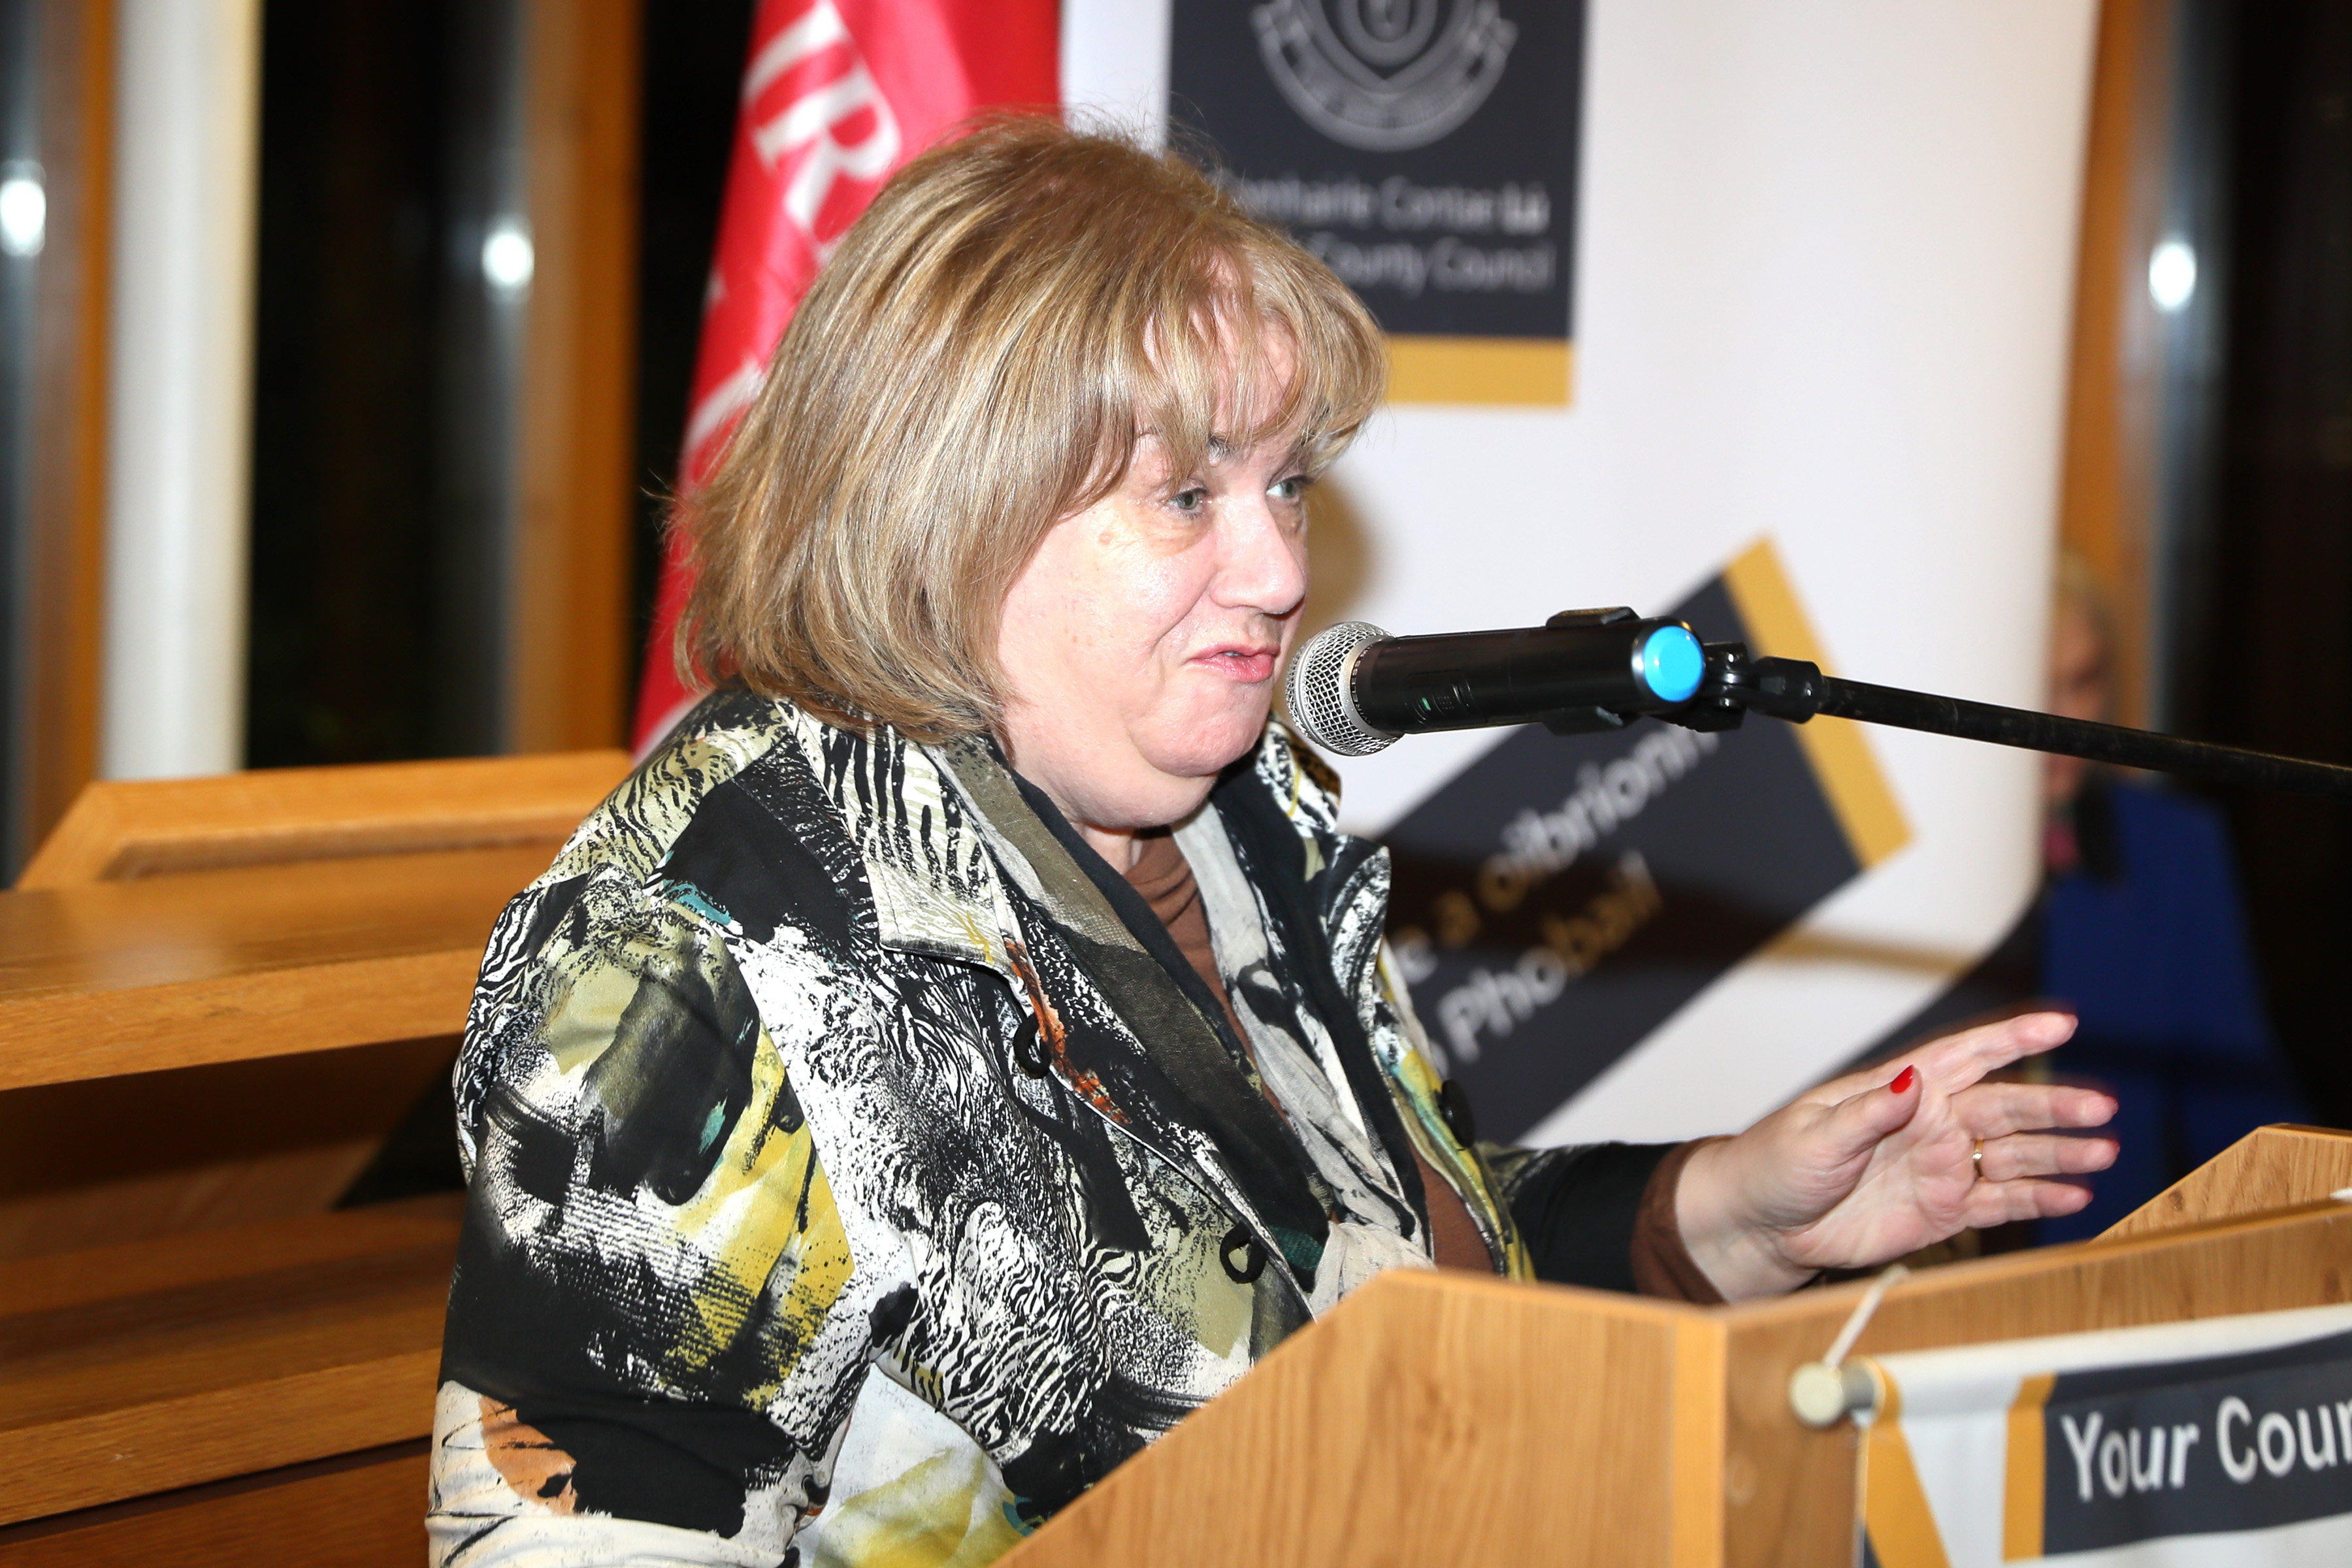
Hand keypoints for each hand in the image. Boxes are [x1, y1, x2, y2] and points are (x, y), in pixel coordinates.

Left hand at [1673, 1011, 2116, 1300]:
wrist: (1764, 1223)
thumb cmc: (1778, 1164)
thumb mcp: (1816, 1136)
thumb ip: (1868, 1113)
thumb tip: (1912, 1081)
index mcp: (1901, 1090)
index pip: (1966, 1055)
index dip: (2013, 1040)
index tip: (2062, 1026)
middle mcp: (1932, 1123)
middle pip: (2004, 1106)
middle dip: (2053, 1105)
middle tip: (2100, 1108)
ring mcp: (1941, 1166)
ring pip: (2013, 1154)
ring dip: (2058, 1153)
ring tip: (2102, 1152)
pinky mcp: (1944, 1210)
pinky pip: (1999, 1201)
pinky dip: (2038, 1198)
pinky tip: (2074, 1196)